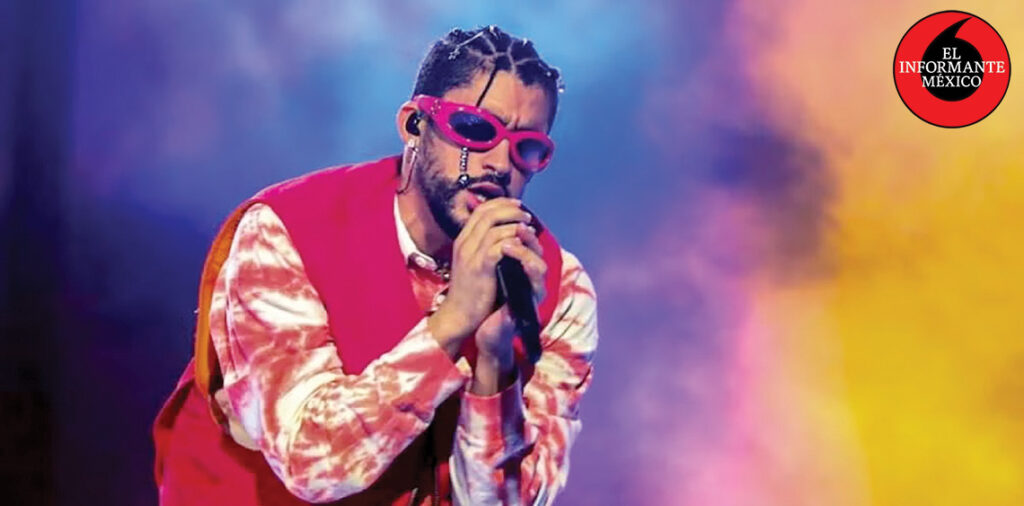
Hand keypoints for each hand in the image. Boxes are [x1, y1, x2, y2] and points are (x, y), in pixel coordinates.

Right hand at [427, 197, 546, 360]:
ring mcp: (470, 255)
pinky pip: (498, 247)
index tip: (517, 206)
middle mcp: (464, 244)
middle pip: (488, 214)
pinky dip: (512, 243)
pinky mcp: (479, 268)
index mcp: (463, 240)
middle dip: (510, 210)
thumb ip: (483, 246)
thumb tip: (503, 232)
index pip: (480, 211)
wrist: (458, 315)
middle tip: (526, 215)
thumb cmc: (469, 290)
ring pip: (494, 228)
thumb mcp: (472, 263)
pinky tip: (521, 246)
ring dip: (514, 225)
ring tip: (528, 230)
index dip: (500, 204)